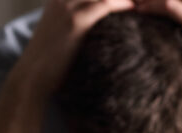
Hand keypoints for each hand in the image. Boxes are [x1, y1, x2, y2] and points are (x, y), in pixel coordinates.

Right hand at [15, 0, 134, 94]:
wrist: (34, 76)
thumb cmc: (52, 61)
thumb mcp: (64, 34)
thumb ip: (81, 24)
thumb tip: (105, 28)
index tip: (136, 0)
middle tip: (146, 0)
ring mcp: (67, 6)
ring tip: (148, 3)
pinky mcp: (76, 21)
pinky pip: (106, 4)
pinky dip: (124, 5)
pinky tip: (136, 10)